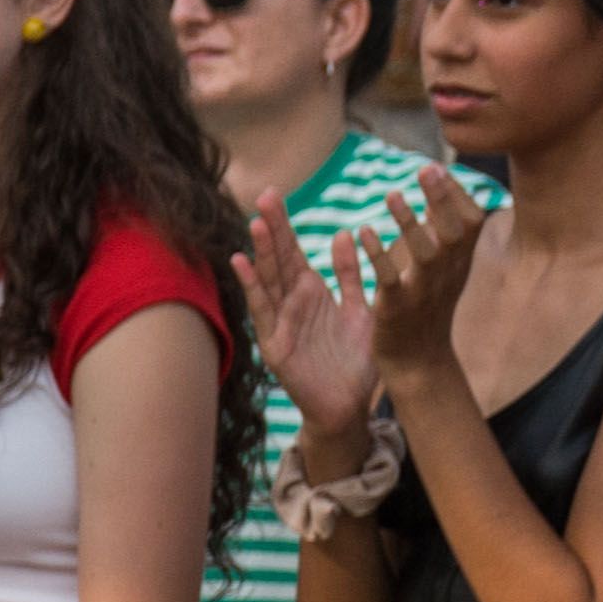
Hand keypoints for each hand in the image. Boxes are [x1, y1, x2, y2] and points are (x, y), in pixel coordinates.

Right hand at [237, 199, 377, 433]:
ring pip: (269, 282)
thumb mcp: (361, 310)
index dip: (283, 224)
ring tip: (254, 223)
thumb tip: (344, 233)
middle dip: (271, 229)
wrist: (351, 407)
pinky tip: (241, 264)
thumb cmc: (356, 362)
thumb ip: (352, 274)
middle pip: (278, 260)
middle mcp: (291, 304)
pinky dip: (252, 288)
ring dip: (261, 253)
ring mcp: (281, 324)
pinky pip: (264, 313)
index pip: (293, 252)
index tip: (275, 194)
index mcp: (311, 293)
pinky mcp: (276, 346)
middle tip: (264, 195)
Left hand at [349, 168, 485, 383]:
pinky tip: (364, 232)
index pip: (470, 223)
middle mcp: (447, 274)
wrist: (418, 362)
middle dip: (443, 199)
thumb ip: (441, 232)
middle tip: (428, 168)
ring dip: (408, 223)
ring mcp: (424, 292)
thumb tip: (440, 191)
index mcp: (459, 263)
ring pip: (426, 254)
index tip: (440, 167)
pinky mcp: (397, 309)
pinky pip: (390, 280)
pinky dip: (378, 256)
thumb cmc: (428, 308)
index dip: (458, 195)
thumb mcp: (443, 268)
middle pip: (455, 232)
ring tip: (390, 195)